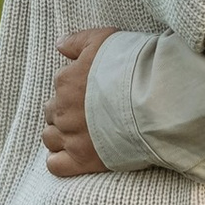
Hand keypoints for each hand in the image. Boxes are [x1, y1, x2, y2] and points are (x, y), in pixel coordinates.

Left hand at [44, 25, 118, 175]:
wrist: (154, 100)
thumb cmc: (132, 67)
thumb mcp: (104, 39)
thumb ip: (77, 41)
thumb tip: (59, 45)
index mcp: (66, 81)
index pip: (60, 86)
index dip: (76, 89)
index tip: (95, 93)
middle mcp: (63, 110)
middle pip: (53, 112)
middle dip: (66, 113)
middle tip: (91, 113)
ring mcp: (71, 136)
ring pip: (50, 138)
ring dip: (60, 135)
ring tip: (82, 134)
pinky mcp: (82, 160)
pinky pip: (56, 165)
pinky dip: (59, 161)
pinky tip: (71, 156)